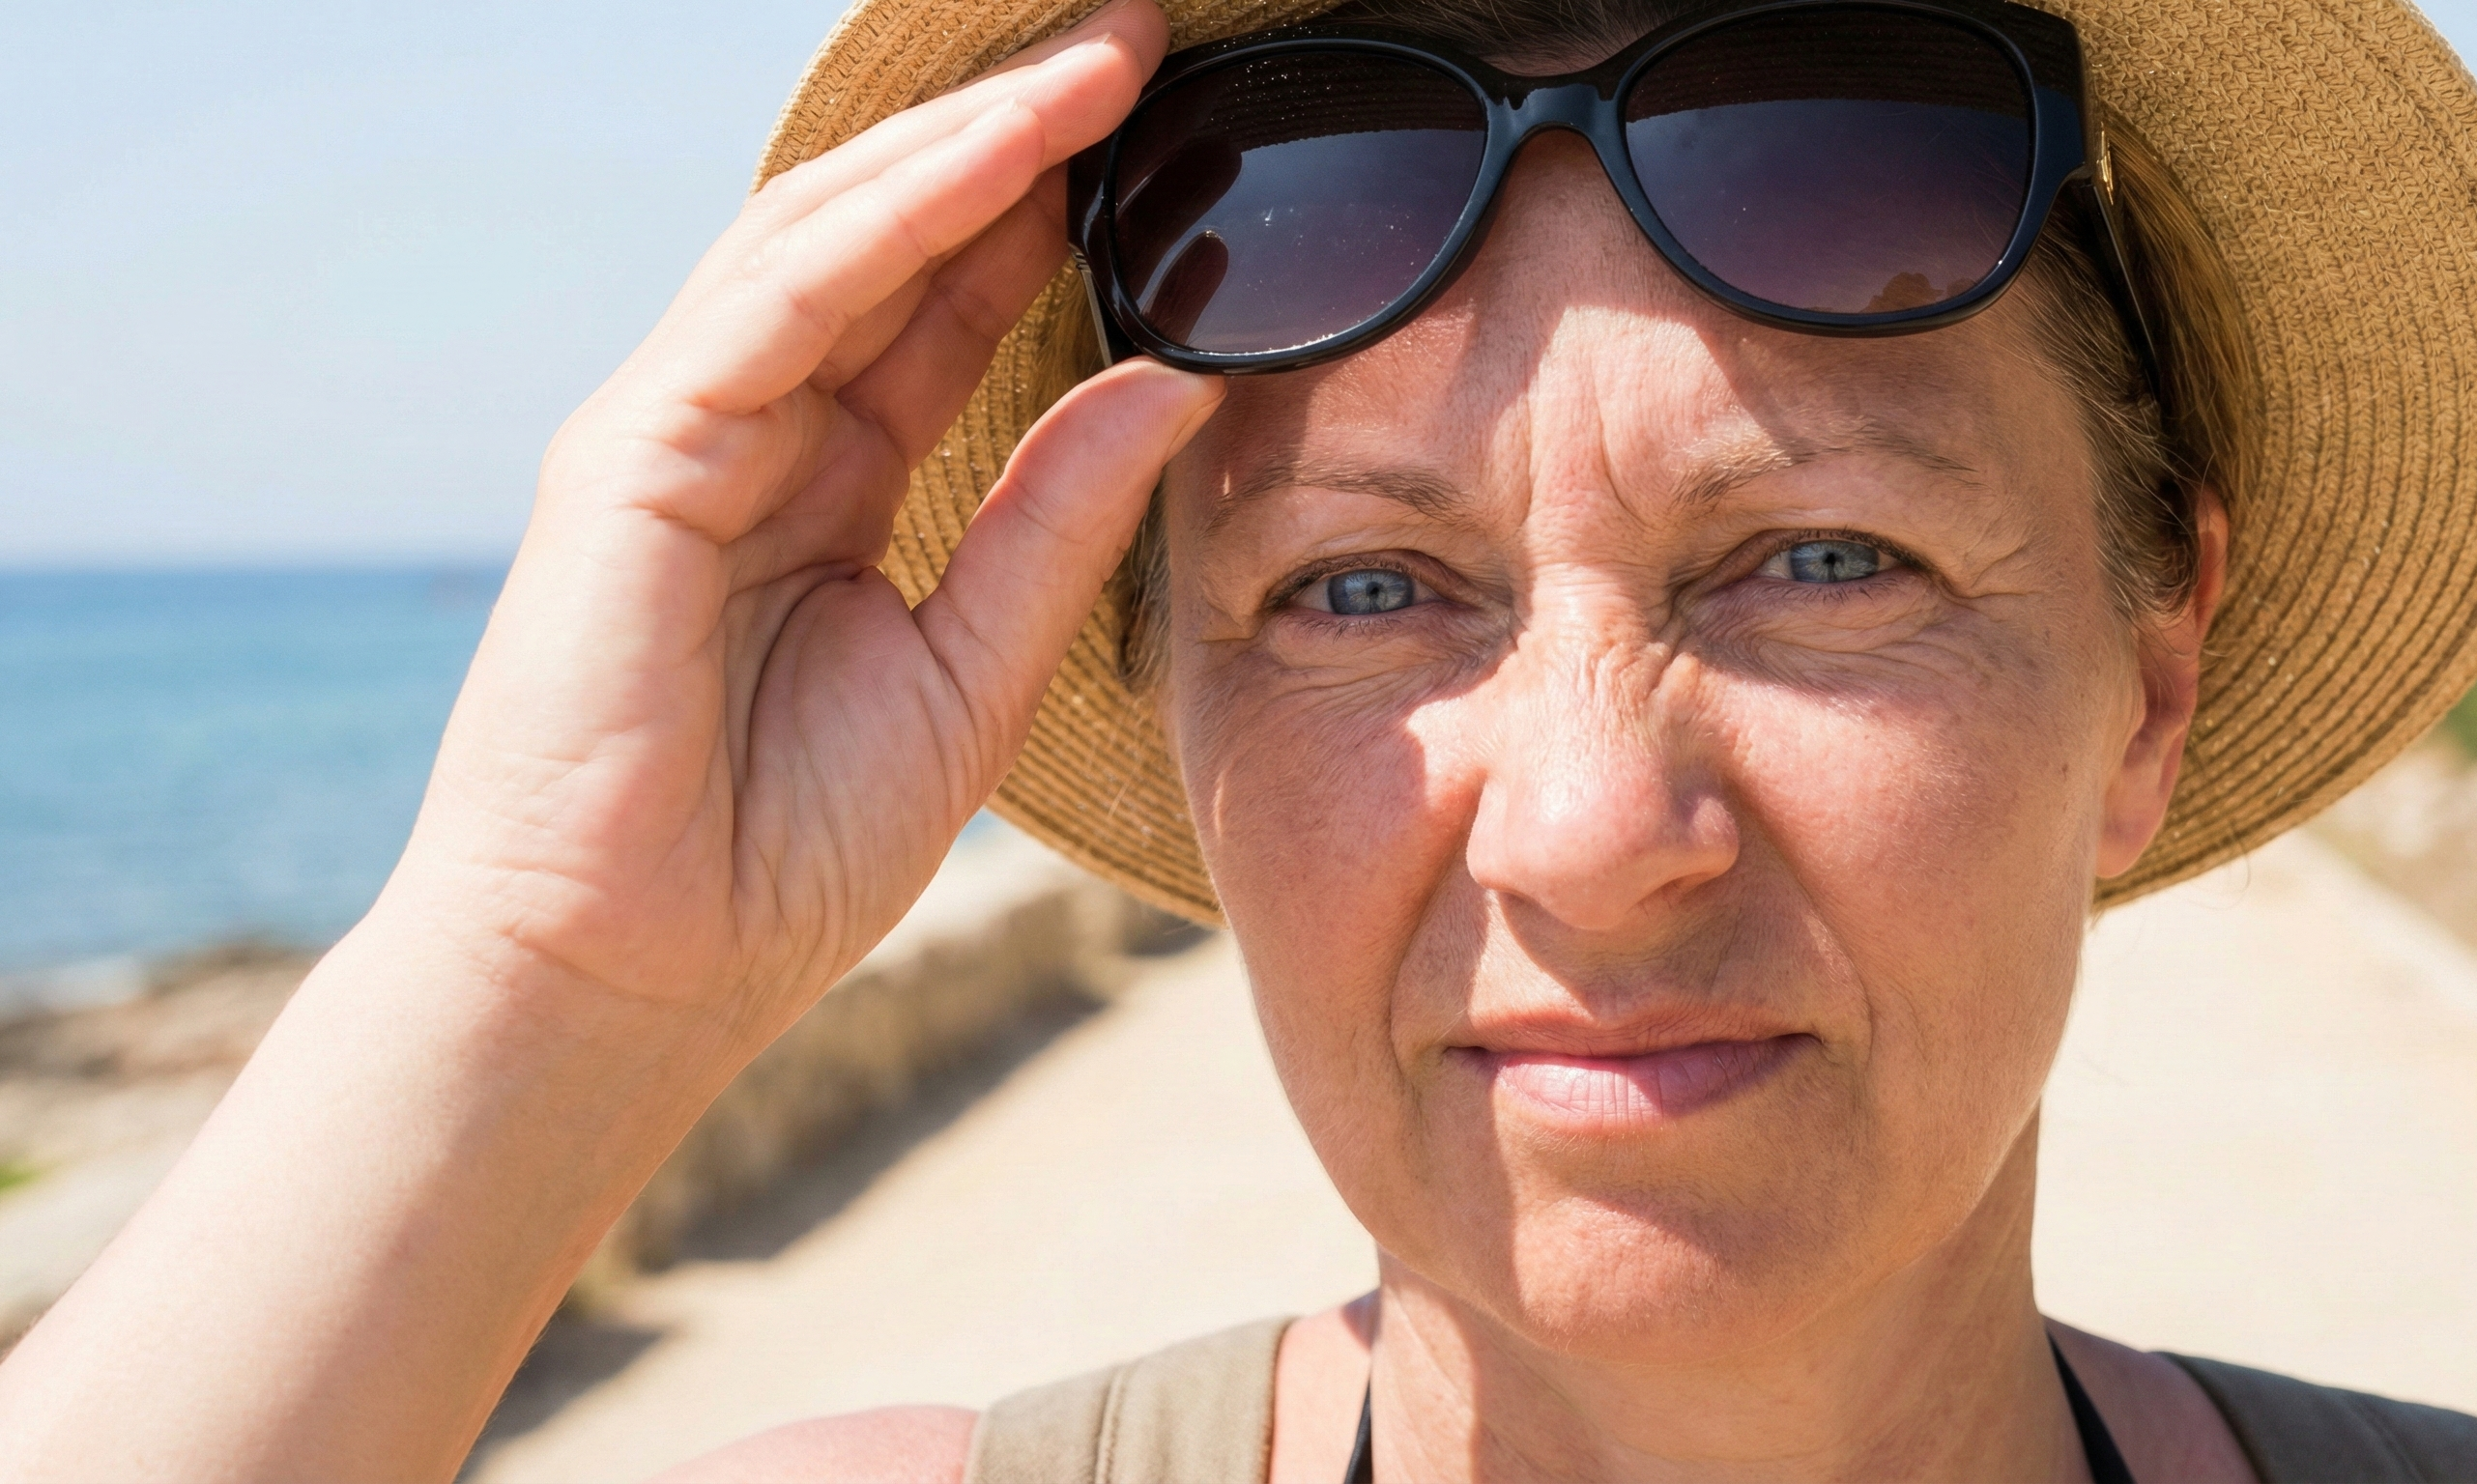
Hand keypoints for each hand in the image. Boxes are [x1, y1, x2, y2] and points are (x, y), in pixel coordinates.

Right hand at [397, 0, 1215, 1041]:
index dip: (1047, 220)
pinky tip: (1002, 161)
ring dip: (968, 145)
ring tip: (1097, 68)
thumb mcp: (968, 675)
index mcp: (827, 486)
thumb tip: (1172, 385)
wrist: (632, 979)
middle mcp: (750, 433)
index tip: (1164, 148)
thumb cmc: (779, 858)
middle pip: (891, 244)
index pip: (943, 313)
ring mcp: (680, 432)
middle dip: (1016, 142)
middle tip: (1141, 49)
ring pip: (831, 238)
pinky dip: (891, 223)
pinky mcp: (634, 456)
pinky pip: (778, 303)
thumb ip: (1054, 526)